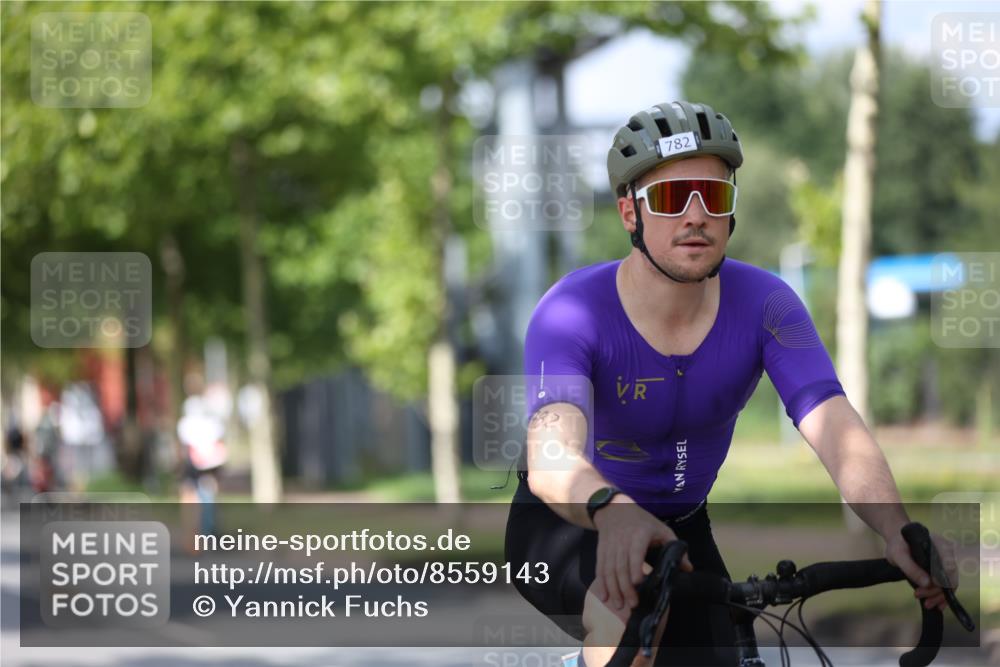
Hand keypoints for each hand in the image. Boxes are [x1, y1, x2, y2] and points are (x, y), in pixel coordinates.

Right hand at [592, 497, 692, 611]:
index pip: (635, 553)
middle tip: (633, 603)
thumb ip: (675, 547)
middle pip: (621, 566)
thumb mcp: (661, 529)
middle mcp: (622, 541)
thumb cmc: (641, 521)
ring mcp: (610, 546)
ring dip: (613, 588)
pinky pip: (600, 568)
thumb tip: (687, 568)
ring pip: (609, 570)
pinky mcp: (601, 551)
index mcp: (639, 535)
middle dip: (625, 587)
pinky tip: (605, 596)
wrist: (613, 509)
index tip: (638, 583)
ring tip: (618, 605)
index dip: (634, 568)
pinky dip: (602, 583)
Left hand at [885, 530, 957, 611]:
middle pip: (949, 577)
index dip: (944, 579)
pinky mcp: (942, 571)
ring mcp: (946, 563)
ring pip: (948, 584)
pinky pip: (945, 586)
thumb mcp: (898, 555)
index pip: (949, 565)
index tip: (930, 586)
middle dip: (937, 591)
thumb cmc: (898, 545)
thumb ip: (911, 568)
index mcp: (939, 545)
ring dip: (938, 596)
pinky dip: (940, 596)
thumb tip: (927, 584)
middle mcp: (947, 554)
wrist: (898, 542)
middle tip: (918, 595)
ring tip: (926, 603)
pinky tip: (934, 604)